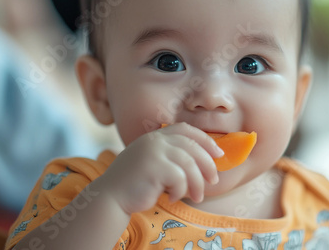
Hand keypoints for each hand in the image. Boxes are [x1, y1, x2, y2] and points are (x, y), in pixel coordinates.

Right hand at [94, 122, 223, 215]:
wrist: (110, 196)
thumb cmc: (135, 183)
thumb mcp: (153, 161)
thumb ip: (171, 155)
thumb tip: (207, 161)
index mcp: (155, 136)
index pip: (186, 130)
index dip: (206, 140)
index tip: (218, 153)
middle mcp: (155, 140)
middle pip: (193, 147)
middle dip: (208, 164)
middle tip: (214, 180)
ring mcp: (154, 152)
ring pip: (190, 165)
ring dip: (198, 184)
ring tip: (197, 197)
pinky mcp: (155, 168)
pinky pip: (180, 179)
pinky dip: (180, 192)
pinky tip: (171, 198)